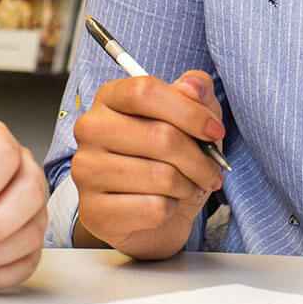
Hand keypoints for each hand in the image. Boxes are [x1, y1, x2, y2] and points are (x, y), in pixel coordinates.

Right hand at [68, 70, 225, 259]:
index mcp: (109, 98)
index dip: (189, 111)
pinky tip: (165, 205)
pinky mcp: (95, 210)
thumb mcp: (188, 120)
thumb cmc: (165, 160)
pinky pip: (154, 208)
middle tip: (212, 171)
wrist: (145, 217)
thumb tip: (194, 85)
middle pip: (160, 136)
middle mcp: (90, 129)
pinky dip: (172, 210)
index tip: (215, 131)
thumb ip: (195, 93)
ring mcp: (87, 170)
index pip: (145, 91)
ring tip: (188, 187)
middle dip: (200, 159)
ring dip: (189, 186)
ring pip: (161, 176)